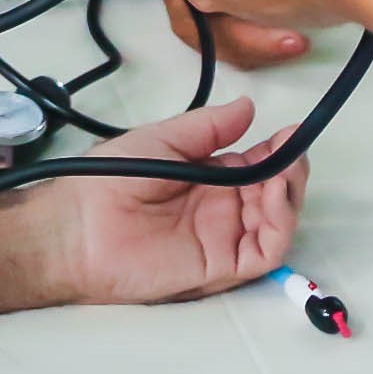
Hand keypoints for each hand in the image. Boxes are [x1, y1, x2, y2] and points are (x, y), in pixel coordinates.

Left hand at [30, 96, 305, 305]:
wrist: (78, 225)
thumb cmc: (110, 179)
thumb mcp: (164, 140)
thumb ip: (208, 127)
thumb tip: (248, 106)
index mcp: (209, 180)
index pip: (259, 166)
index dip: (279, 150)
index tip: (294, 132)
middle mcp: (222, 210)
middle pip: (275, 194)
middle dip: (291, 170)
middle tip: (292, 150)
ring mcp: (224, 239)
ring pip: (277, 222)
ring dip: (291, 194)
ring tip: (283, 169)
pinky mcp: (222, 267)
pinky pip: (265, 251)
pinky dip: (281, 225)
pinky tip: (274, 194)